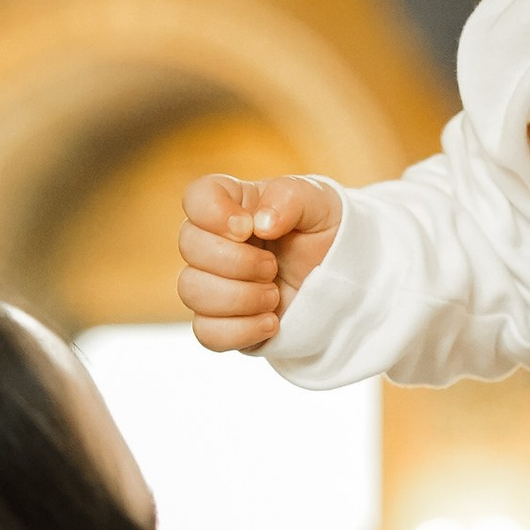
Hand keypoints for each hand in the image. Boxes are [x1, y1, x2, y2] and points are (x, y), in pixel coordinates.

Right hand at [178, 171, 342, 350]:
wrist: (341, 283)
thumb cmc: (324, 233)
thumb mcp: (319, 202)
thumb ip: (289, 198)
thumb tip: (260, 223)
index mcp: (234, 205)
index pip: (196, 197)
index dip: (214, 213)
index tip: (248, 228)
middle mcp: (214, 241)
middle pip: (188, 245)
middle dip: (237, 261)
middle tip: (273, 266)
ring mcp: (213, 283)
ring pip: (191, 291)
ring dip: (241, 297)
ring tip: (274, 294)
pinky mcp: (221, 322)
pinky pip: (206, 332)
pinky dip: (242, 330)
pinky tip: (271, 322)